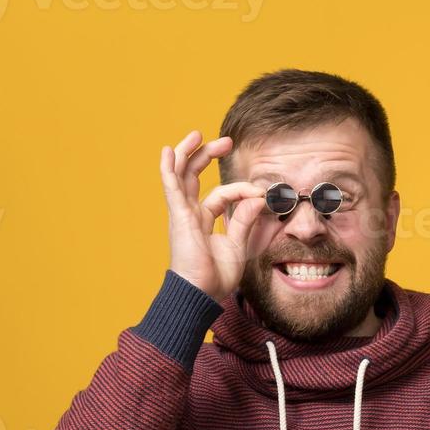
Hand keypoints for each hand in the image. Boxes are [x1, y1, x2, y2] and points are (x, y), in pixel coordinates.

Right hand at [159, 130, 267, 300]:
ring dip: (188, 153)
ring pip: (181, 175)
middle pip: (194, 176)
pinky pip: (171, 187)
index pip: (222, 194)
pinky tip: (167, 151)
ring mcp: (182, 213)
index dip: (242, 190)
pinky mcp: (179, 216)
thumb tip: (258, 197)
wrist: (201, 294)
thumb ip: (245, 219)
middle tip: (227, 142)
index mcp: (203, 220)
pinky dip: (168, 168)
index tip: (261, 194)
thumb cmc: (215, 276)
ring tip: (198, 135)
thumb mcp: (238, 244)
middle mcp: (190, 213)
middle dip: (208, 156)